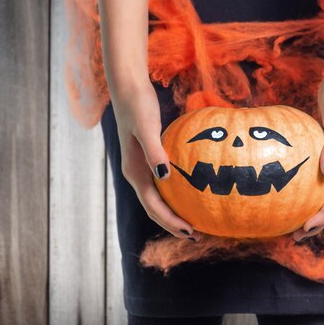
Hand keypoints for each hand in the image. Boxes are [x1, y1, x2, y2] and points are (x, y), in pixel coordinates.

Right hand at [112, 81, 202, 241]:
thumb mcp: (146, 127)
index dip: (171, 221)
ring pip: (157, 198)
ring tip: (193, 221)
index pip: (153, 206)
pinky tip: (190, 192)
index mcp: (134, 172)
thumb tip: (164, 176)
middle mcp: (136, 174)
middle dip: (172, 224)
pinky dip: (174, 194)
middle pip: (154, 207)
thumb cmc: (138, 106)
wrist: (128, 89)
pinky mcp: (147, 159)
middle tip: (195, 235)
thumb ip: (154, 152)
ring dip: (172, 212)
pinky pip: (161, 184)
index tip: (190, 231)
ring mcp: (141, 168)